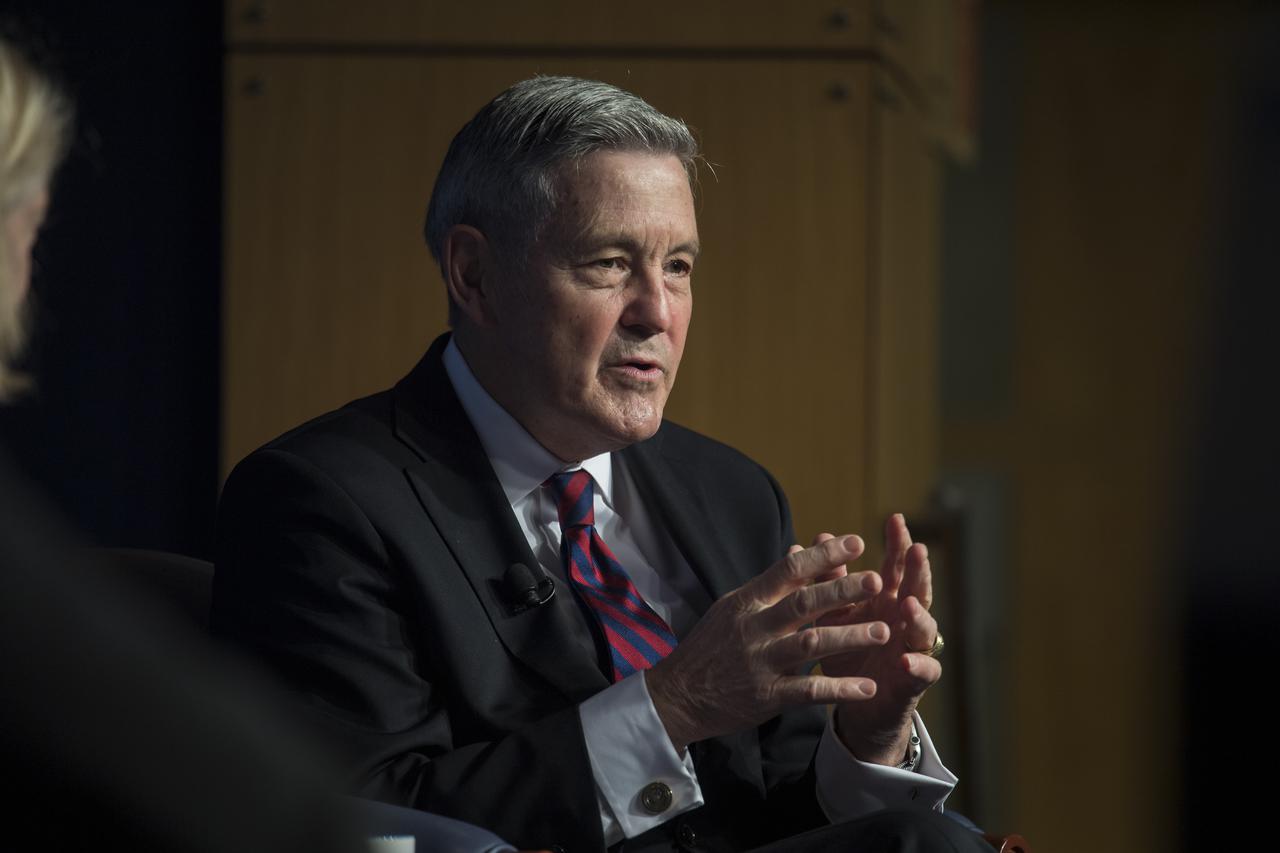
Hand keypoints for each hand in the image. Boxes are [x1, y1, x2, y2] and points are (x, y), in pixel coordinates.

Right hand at [645, 535, 891, 752]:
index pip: (788, 570)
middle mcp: (754, 628)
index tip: (855, 542)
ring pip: (810, 644)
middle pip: (803, 603)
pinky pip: (808, 691)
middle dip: (842, 591)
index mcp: (747, 601)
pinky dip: (839, 689)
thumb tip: (799, 552)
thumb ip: (769, 586)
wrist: (677, 696)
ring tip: (884, 632)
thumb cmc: (710, 647)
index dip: (823, 556)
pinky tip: (867, 687)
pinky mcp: (766, 697)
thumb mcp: (732, 608)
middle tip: (877, 581)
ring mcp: (760, 662)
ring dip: (849, 636)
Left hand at [816, 514, 941, 764]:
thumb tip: (820, 538)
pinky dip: (916, 665)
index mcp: (886, 600)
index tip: (894, 518)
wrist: (856, 705)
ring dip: (919, 615)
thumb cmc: (847, 651)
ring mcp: (913, 648)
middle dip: (918, 570)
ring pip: (925, 628)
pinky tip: (906, 660)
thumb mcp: (835, 613)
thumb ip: (830, 579)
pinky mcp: (914, 681)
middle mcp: (905, 620)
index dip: (897, 544)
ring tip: (909, 604)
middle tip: (917, 549)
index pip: (895, 566)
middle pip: (917, 589)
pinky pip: (922, 671)